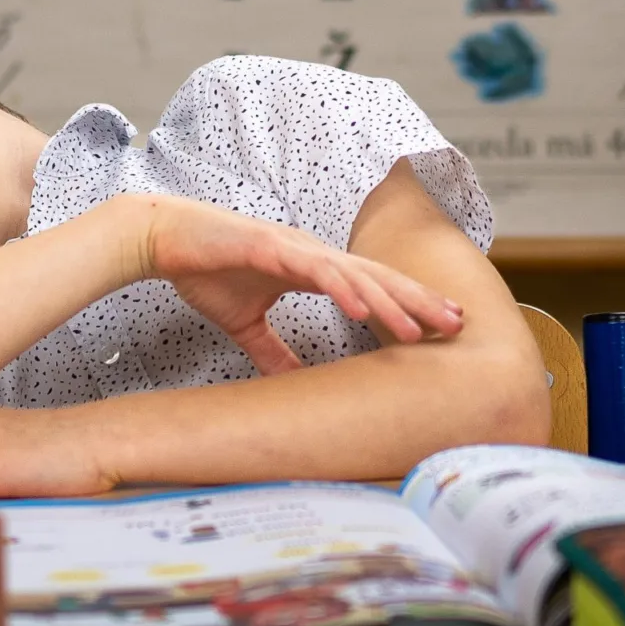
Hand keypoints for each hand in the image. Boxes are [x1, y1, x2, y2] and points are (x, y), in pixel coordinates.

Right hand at [131, 195, 464, 374]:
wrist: (166, 239)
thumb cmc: (207, 271)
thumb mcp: (246, 323)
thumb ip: (273, 352)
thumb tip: (296, 386)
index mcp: (314, 268)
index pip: (373, 287)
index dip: (409, 304)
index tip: (443, 325)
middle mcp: (314, 254)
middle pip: (378, 278)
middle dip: (419, 301)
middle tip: (458, 323)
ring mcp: (295, 248)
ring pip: (355, 275)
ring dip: (389, 301)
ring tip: (420, 328)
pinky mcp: (270, 248)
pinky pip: (314, 270)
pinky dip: (341, 287)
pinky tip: (362, 306)